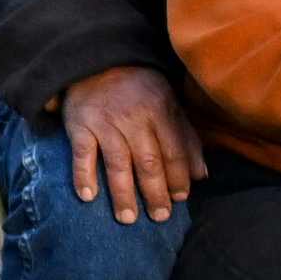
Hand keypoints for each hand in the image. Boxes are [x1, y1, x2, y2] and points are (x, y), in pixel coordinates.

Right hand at [59, 64, 205, 219]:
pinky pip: (82, 155)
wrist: (96, 61)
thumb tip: (201, 175)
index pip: (173, 151)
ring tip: (128, 218)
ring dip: (123, 194)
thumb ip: (186, 138)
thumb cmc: (138, 88)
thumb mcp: (169, 104)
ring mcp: (105, 122)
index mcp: (160, 109)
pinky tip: (88, 197)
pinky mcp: (79, 125)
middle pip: (148, 162)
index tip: (180, 199)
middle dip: (155, 193)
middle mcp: (133, 117)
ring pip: (117, 164)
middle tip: (160, 217)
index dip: (178, 177)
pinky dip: (84, 176)